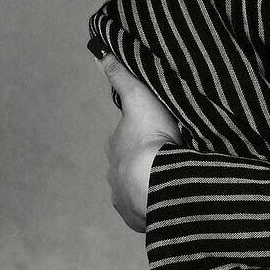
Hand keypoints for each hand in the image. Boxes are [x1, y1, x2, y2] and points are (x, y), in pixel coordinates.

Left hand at [101, 54, 181, 233]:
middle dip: (141, 165)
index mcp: (114, 147)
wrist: (156, 181)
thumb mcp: (138, 98)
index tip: (154, 135)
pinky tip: (168, 204)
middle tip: (165, 162)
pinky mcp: (136, 219)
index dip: (137, 137)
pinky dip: (154, 207)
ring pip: (135, 191)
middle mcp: (113, 175)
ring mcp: (124, 200)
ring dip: (148, 187)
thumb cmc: (149, 138)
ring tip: (170, 185)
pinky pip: (145, 212)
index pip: (124, 139)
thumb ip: (122, 76)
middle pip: (128, 167)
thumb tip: (98, 51)